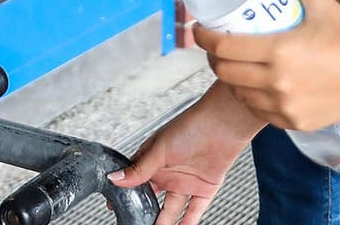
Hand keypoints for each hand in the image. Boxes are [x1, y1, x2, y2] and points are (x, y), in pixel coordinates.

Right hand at [108, 83, 261, 224]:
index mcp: (153, 158)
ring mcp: (186, 181)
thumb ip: (140, 169)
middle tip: (136, 221)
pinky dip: (189, 223)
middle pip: (152, 197)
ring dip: (164, 221)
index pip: (134, 179)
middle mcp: (168, 171)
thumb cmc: (191, 126)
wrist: (225, 124)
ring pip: (171, 209)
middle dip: (144, 210)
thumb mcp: (159, 149)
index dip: (125, 193)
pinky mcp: (204, 188)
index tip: (115, 207)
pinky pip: (195, 211)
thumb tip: (115, 178)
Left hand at [195, 0, 339, 130]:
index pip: (224, 47)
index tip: (200, 29)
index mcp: (280, 51)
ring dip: (229, 79)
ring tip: (232, 65)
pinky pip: (260, 112)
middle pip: (225, 72)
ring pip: (239, 94)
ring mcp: (285, 107)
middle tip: (215, 46)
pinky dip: (250, 98)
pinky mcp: (294, 123)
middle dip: (213, 58)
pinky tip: (253, 87)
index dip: (205, 37)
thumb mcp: (323, 2)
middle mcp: (277, 82)